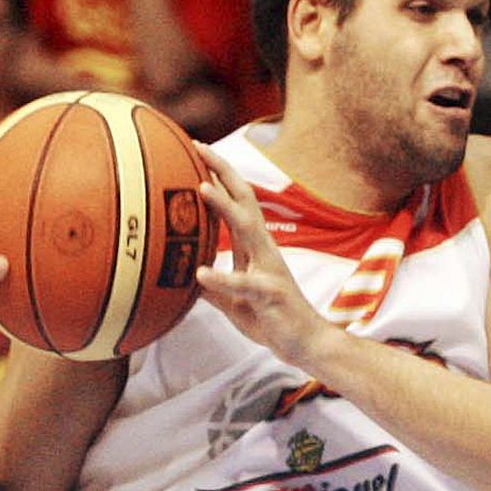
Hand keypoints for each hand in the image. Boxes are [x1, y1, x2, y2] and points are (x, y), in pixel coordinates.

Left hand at [192, 143, 330, 368]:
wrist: (307, 344)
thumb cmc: (271, 319)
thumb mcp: (233, 300)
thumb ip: (212, 285)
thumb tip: (184, 277)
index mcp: (256, 248)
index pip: (238, 202)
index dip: (220, 175)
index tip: (198, 149)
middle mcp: (265, 250)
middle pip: (246, 201)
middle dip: (223, 171)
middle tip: (200, 146)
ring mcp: (270, 270)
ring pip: (248, 230)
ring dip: (225, 207)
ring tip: (202, 188)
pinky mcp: (270, 295)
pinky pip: (245, 284)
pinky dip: (223, 278)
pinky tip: (201, 273)